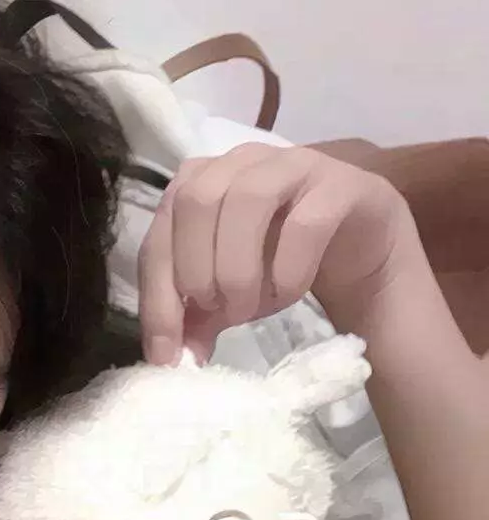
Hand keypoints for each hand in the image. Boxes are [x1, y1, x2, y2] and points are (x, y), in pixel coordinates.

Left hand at [138, 143, 421, 363]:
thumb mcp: (227, 299)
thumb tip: (166, 358)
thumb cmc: (282, 268)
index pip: (160, 233)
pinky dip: (289, 267)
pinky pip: (307, 221)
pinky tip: (289, 293)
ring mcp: (295, 164)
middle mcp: (243, 161)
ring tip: (249, 309)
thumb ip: (194, 319)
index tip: (165, 353)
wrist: (363, 260)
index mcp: (202, 183)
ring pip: (248, 198)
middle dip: (197, 270)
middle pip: (196, 200)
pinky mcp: (343, 185)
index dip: (156, 296)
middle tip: (218, 315)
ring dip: (239, 267)